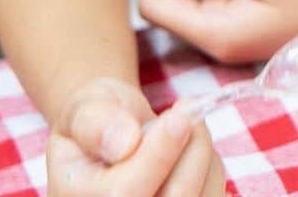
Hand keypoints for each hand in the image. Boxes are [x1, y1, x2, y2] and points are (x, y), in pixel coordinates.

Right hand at [47, 77, 225, 195]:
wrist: (114, 137)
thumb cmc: (98, 121)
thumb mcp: (85, 110)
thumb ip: (95, 123)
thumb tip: (124, 143)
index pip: (124, 193)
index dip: (157, 156)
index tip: (176, 118)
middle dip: (191, 151)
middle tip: (188, 111)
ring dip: (203, 156)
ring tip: (187, 127)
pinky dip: (212, 170)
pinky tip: (191, 154)